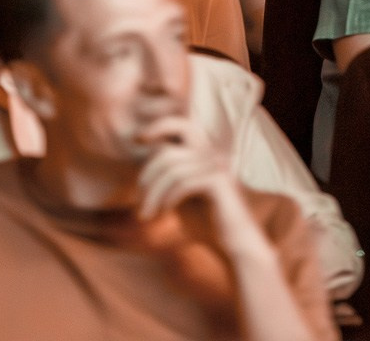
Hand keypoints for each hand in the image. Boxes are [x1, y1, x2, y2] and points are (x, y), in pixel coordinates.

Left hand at [135, 115, 248, 237]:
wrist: (233, 245)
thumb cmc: (205, 223)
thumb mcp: (180, 196)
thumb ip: (168, 178)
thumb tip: (144, 164)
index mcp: (203, 152)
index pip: (179, 125)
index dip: (157, 127)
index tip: (136, 139)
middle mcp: (210, 152)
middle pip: (169, 147)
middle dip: (148, 171)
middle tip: (139, 199)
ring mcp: (215, 165)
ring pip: (172, 169)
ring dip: (153, 194)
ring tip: (146, 216)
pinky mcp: (217, 181)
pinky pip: (183, 182)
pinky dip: (168, 198)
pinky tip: (164, 212)